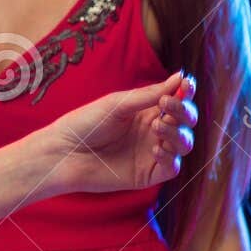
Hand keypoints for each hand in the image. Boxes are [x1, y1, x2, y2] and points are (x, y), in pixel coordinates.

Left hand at [37, 70, 197, 194]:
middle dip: (183, 112)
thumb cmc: (85, 123)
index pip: (176, 101)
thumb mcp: (118, 104)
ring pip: (184, 144)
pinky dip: (170, 156)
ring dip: (177, 133)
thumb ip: (149, 95)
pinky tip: (156, 148)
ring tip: (157, 126)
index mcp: (146, 111)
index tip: (186, 84)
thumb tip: (181, 77)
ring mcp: (152, 153)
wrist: (63, 152)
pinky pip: (172, 167)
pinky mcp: (148, 174)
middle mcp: (153, 131)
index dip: (185, 93)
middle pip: (185, 122)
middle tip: (168, 105)